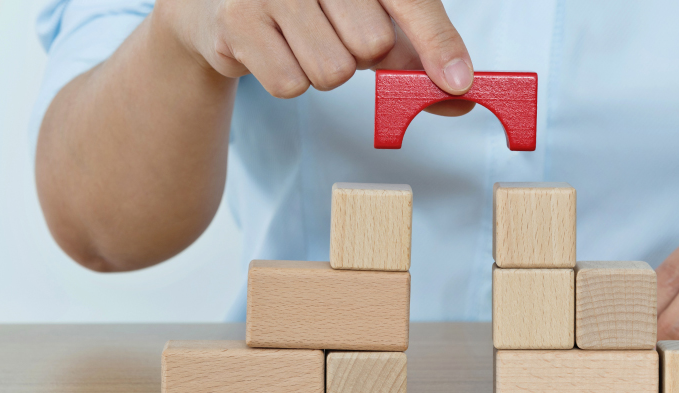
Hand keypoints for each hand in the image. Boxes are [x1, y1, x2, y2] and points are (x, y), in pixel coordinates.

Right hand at [153, 0, 476, 114]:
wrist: (217, 5)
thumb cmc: (310, 11)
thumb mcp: (368, 22)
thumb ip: (414, 55)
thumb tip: (461, 96)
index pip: (410, 0)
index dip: (437, 42)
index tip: (459, 82)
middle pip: (371, 45)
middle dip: (358, 55)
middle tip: (331, 33)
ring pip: (331, 71)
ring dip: (320, 71)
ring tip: (297, 41)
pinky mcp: (237, 19)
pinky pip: (290, 85)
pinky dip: (286, 80)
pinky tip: (270, 49)